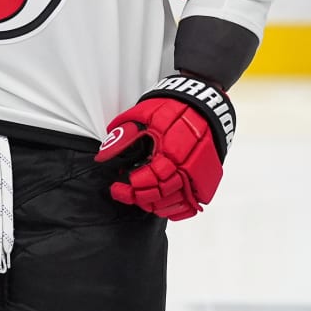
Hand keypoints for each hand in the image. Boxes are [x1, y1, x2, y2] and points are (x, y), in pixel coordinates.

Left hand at [94, 75, 235, 220]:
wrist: (202, 101)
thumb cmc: (170, 107)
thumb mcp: (142, 115)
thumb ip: (123, 137)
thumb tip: (103, 157)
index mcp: (170, 150)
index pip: (148, 181)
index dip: (130, 189)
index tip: (117, 188)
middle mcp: (187, 165)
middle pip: (161, 195)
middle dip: (140, 197)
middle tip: (128, 192)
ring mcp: (199, 174)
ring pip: (176, 203)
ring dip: (156, 205)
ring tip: (143, 198)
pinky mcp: (206, 178)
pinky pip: (192, 203)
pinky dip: (176, 209)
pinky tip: (162, 204)